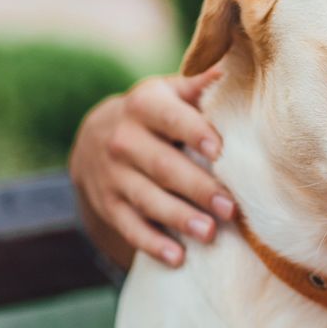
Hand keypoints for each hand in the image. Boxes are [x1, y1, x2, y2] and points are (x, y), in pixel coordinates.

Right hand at [69, 68, 233, 267]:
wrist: (96, 136)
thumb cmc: (155, 113)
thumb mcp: (169, 92)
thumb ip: (197, 87)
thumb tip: (227, 70)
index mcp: (145, 105)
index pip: (171, 119)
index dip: (194, 132)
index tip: (219, 151)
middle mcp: (123, 140)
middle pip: (163, 166)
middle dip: (197, 188)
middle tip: (230, 208)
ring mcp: (113, 175)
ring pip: (147, 200)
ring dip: (179, 218)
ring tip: (209, 234)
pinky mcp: (108, 204)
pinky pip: (129, 227)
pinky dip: (152, 243)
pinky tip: (177, 257)